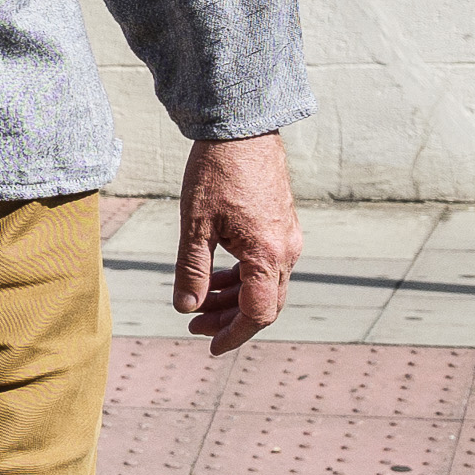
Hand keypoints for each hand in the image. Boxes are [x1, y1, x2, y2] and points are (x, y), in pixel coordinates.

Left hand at [172, 130, 300, 351]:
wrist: (242, 128)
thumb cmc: (216, 172)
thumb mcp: (195, 226)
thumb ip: (192, 271)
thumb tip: (186, 309)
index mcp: (268, 254)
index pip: (258, 313)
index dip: (233, 335)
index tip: (209, 346)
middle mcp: (286, 250)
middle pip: (264, 303)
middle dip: (229, 320)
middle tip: (193, 325)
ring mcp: (287, 237)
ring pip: (265, 284)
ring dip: (233, 299)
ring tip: (198, 304)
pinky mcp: (281, 226)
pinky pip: (266, 265)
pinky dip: (241, 278)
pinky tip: (215, 278)